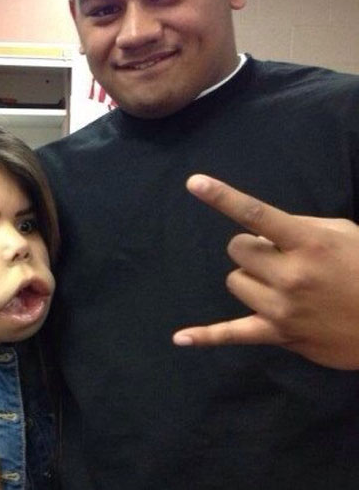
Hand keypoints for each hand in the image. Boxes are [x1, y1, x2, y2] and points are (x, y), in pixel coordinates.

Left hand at [172, 174, 358, 369]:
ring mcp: (282, 308)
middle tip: (279, 256)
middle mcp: (291, 275)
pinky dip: (206, 336)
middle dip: (252, 249)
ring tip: (282, 285)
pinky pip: (233, 334)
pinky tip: (180, 338)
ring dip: (251, 278)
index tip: (194, 183)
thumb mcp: (342, 233)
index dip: (222, 197)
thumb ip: (299, 226)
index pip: (255, 214)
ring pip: (235, 281)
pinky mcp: (279, 334)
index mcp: (308, 243)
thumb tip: (259, 230)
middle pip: (237, 250)